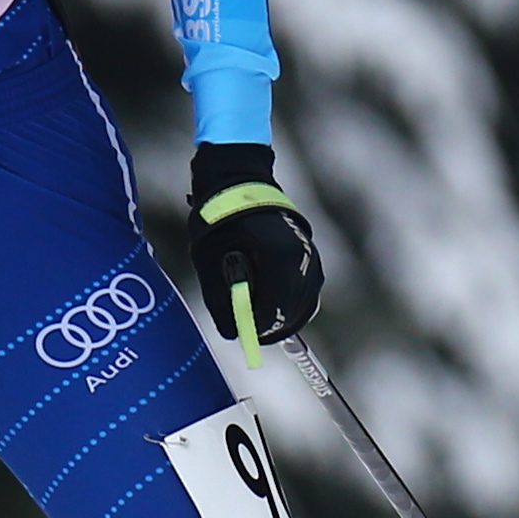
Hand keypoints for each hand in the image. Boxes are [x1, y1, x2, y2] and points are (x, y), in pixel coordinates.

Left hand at [186, 143, 322, 357]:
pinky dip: (294, 298)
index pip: (274, 309)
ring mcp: (308, 252)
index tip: (247, 336)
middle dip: (274, 324)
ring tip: (264, 321)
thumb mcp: (210, 262)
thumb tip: (232, 332)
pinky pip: (308, 285)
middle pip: (294, 307)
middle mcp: (299, 256)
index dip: (259, 328)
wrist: (237, 181)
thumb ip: (222, 300)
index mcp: (276, 257)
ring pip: (305, 298)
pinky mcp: (308, 250)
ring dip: (286, 313)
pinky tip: (278, 304)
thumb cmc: (219, 219)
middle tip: (255, 334)